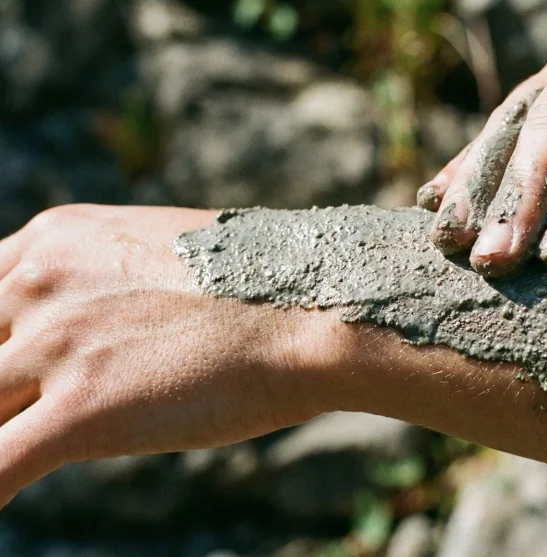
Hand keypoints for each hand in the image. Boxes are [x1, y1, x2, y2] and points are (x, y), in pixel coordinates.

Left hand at [0, 205, 334, 505]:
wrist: (317, 308)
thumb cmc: (268, 286)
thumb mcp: (166, 256)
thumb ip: (111, 285)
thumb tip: (110, 330)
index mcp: (56, 239)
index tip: (15, 379)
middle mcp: (41, 281)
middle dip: (4, 392)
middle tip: (31, 412)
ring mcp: (56, 344)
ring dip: (2, 432)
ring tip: (25, 450)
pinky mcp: (80, 408)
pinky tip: (2, 504)